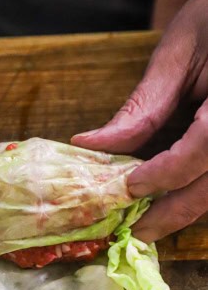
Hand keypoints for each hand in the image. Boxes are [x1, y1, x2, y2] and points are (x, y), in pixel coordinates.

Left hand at [72, 0, 207, 242]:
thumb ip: (144, 107)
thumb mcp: (179, 55)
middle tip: (135, 234)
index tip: (130, 188)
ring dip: (182, 210)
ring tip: (146, 224)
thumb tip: (93, 146)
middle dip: (173, 214)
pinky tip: (165, 200)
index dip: (166, 173)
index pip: (205, 147)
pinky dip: (191, 193)